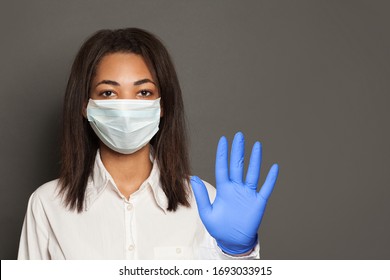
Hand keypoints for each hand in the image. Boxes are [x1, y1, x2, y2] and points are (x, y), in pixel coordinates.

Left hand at [191, 132, 278, 254]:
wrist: (233, 241)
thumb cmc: (219, 228)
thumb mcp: (207, 212)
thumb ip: (201, 195)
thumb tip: (193, 178)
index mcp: (224, 189)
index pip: (223, 167)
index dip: (223, 154)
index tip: (223, 140)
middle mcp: (236, 188)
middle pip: (238, 165)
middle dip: (238, 150)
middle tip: (239, 135)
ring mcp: (248, 194)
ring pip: (252, 173)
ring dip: (255, 159)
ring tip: (256, 145)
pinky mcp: (258, 202)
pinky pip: (266, 188)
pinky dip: (270, 178)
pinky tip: (273, 167)